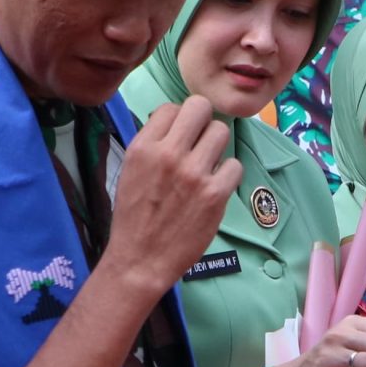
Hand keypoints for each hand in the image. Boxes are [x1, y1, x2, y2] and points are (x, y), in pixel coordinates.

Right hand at [108, 96, 241, 290]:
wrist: (140, 259)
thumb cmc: (134, 216)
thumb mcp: (130, 170)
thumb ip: (151, 143)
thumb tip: (175, 120)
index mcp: (143, 147)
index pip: (171, 107)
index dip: (179, 119)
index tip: (180, 136)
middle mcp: (168, 154)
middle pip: (201, 107)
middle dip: (203, 121)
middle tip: (200, 142)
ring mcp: (194, 174)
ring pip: (222, 132)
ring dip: (217, 147)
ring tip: (207, 165)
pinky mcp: (215, 194)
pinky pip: (235, 165)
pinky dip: (228, 175)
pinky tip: (215, 187)